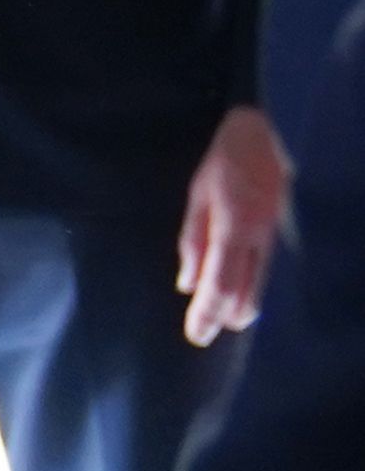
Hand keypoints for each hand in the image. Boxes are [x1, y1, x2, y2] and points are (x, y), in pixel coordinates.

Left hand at [178, 105, 290, 347]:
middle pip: (247, 293)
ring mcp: (276, 235)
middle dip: (227, 317)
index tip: (196, 336)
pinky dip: (253, 287)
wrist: (271, 133)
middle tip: (205, 332)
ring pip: (261, 285)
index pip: (221, 284)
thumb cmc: (225, 161)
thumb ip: (194, 241)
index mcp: (234, 227)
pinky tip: (242, 294)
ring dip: (241, 305)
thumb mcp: (198, 196)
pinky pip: (267, 269)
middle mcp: (261, 237)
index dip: (208, 314)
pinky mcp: (282, 231)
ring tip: (222, 320)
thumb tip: (187, 284)